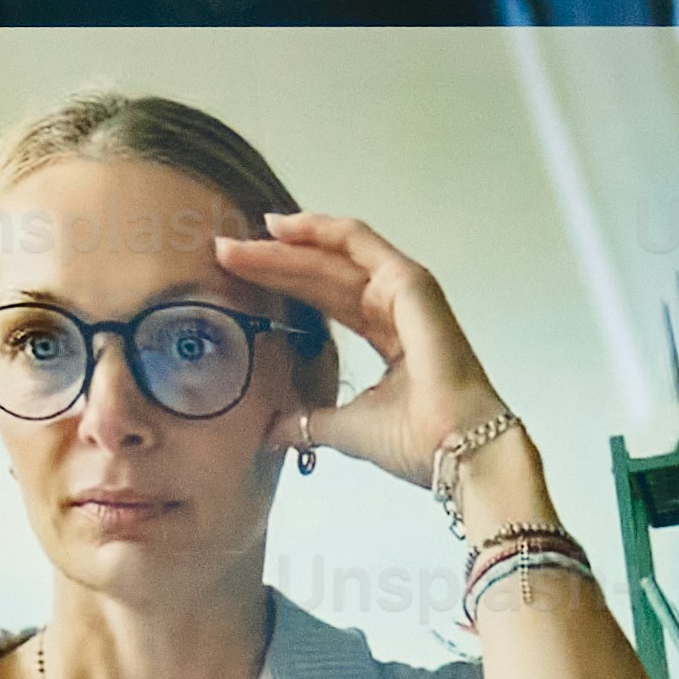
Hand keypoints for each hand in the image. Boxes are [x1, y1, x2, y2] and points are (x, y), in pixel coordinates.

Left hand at [216, 208, 511, 494]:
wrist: (454, 452)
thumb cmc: (415, 443)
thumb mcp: (343, 428)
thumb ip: (308, 422)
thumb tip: (269, 430)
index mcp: (387, 337)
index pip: (326, 300)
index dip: (282, 284)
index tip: (236, 278)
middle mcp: (395, 308)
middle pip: (322, 273)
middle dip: (273, 261)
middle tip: (223, 252)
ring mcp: (405, 291)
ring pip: (334, 256)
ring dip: (286, 245)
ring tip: (237, 242)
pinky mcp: (409, 283)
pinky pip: (359, 243)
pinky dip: (322, 230)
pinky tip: (284, 227)